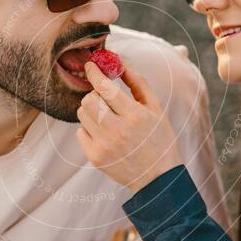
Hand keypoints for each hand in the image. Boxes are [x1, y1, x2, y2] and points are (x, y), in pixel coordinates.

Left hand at [76, 60, 183, 192]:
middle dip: (95, 94)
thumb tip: (120, 62)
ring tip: (107, 117)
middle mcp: (117, 131)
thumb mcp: (156, 108)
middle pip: (88, 100)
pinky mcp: (95, 158)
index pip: (105, 88)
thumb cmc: (159, 138)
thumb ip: (138, 83)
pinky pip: (80, 133)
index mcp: (135, 116)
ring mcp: (104, 146)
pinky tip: (105, 134)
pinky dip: (89, 129)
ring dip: (91, 110)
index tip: (90, 65)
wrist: (158, 177)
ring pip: (82, 114)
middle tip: (105, 98)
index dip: (95, 73)